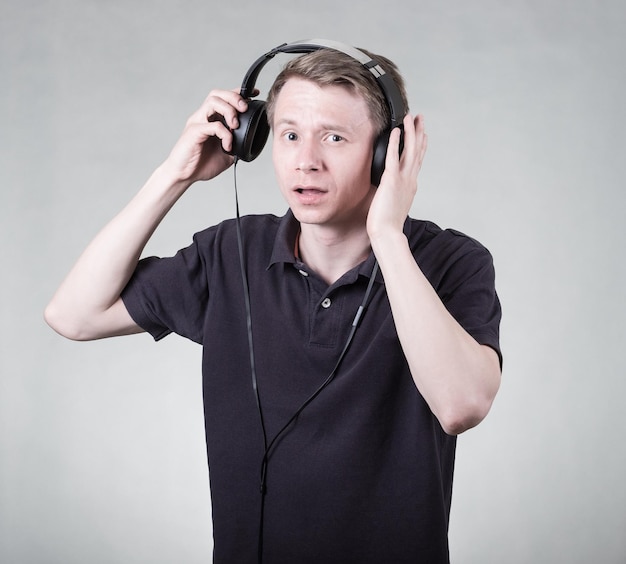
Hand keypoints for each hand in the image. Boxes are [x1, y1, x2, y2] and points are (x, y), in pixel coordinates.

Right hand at [162, 89, 249, 183]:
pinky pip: (212, 125)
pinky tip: (228, 145)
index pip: (224, 97)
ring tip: (236, 126)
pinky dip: (225, 134)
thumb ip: (237, 144)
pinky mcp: (194, 132)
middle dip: (234, 97)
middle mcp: (203, 117)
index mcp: (211, 119)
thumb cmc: (202, 163)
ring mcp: (197, 123)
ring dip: (229, 110)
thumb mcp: (227, 154)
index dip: (239, 93)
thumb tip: (252, 141)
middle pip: (217, 94)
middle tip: (245, 109)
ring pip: (213, 102)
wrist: (184, 175)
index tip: (254, 93)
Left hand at [367, 113, 427, 240]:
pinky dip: (396, 142)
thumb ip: (395, 192)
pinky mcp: (392, 180)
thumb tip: (390, 188)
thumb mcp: (394, 203)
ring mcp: (403, 179)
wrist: (387, 233)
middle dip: (419, 133)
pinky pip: (394, 157)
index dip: (420, 145)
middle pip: (417, 151)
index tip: (423, 133)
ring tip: (411, 117)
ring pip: (410, 150)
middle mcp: (410, 180)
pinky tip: (396, 130)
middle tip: (420, 118)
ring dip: (411, 132)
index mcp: (410, 185)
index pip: (417, 161)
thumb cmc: (387, 224)